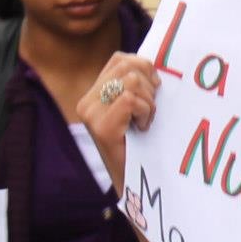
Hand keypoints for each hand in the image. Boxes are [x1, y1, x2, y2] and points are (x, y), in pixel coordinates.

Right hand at [77, 53, 160, 194]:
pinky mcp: (102, 127)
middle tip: (149, 109)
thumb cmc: (141, 144)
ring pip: (131, 81)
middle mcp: (86, 102)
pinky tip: (143, 128)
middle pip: (127, 66)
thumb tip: (152, 64)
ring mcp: (91, 114)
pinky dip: (146, 112)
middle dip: (149, 84)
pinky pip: (131, 100)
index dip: (144, 68)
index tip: (154, 89)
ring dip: (148, 101)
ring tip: (144, 121)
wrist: (135, 182)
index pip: (120, 59)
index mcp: (93, 94)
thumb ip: (135, 85)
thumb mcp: (135, 109)